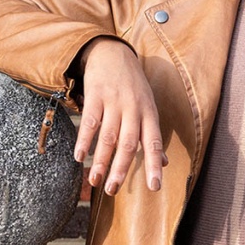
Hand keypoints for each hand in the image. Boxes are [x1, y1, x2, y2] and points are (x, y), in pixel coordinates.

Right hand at [73, 37, 166, 194]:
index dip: (154, 164)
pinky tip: (79, 157)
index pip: (153, 142)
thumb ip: (151, 134)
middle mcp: (133, 108)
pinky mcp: (96, 95)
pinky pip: (90, 121)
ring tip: (95, 181)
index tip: (155, 187)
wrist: (113, 53)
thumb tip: (164, 162)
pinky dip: (84, 141)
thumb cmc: (133, 85)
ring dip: (101, 161)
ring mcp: (114, 101)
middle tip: (112, 191)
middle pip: (128, 143)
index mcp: (149, 113)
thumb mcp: (148, 106)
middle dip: (120, 169)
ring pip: (108, 136)